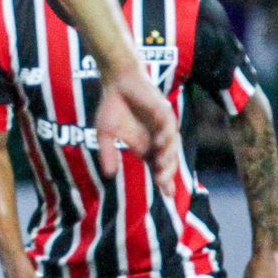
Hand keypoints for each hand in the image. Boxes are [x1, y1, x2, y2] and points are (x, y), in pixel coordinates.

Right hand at [92, 64, 180, 185]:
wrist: (116, 81)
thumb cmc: (112, 106)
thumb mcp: (105, 134)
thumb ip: (107, 153)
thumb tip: (109, 175)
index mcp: (146, 145)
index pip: (158, 167)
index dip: (163, 181)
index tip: (166, 196)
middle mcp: (158, 138)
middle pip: (168, 160)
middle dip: (166, 173)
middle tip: (162, 184)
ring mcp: (163, 125)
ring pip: (172, 145)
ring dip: (168, 157)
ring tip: (162, 168)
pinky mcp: (164, 111)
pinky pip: (168, 126)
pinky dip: (166, 136)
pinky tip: (158, 144)